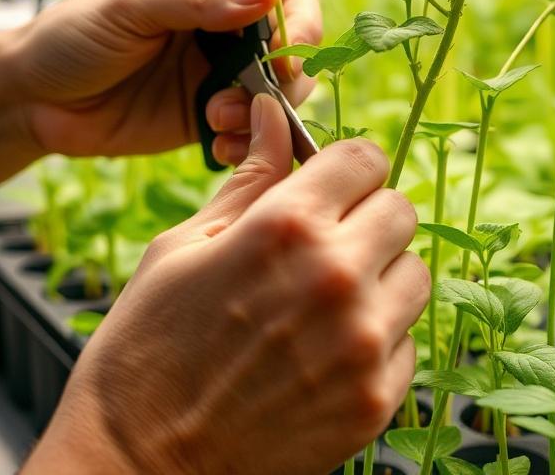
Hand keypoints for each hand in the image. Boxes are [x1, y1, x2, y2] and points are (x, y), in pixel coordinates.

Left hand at [9, 0, 321, 160]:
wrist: (31, 100)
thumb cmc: (72, 35)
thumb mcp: (131, 7)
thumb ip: (198, 2)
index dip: (297, 21)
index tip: (286, 54)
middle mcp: (225, 25)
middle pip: (293, 46)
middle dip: (283, 76)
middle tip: (256, 97)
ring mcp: (221, 72)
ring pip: (279, 93)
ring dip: (263, 112)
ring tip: (217, 121)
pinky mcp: (211, 116)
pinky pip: (252, 129)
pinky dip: (250, 141)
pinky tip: (223, 148)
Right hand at [24, 96, 428, 474]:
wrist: (138, 464)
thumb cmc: (147, 347)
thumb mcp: (183, 247)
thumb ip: (249, 180)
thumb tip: (272, 114)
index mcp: (286, 227)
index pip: (365, 157)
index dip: (348, 165)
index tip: (335, 182)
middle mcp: (338, 278)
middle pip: (401, 210)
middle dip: (368, 215)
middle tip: (329, 240)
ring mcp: (363, 344)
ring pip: (415, 275)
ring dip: (382, 276)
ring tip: (328, 299)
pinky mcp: (376, 401)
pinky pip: (408, 342)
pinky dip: (379, 339)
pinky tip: (326, 351)